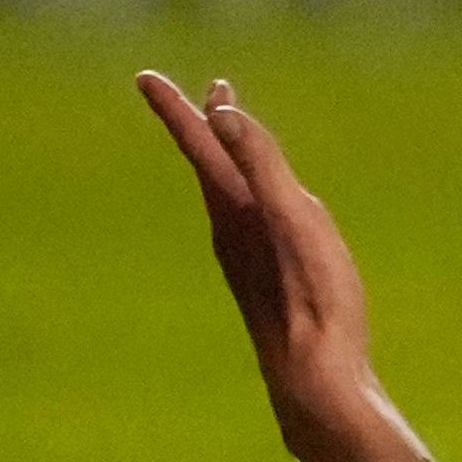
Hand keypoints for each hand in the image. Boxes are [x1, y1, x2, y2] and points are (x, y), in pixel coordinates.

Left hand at [137, 74, 386, 461]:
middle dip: (208, 127)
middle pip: (212, 167)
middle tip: (208, 94)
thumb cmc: (313, 302)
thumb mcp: (295, 221)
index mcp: (235, 210)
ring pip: (229, 196)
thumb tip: (221, 113)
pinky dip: (250, 197)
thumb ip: (261, 165)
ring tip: (234, 140)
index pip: (200, 147)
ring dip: (228, 162)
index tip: (145, 77)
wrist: (315, 383)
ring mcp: (248, 260)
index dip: (177, 111)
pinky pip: (250, 223)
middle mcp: (232, 232)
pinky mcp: (267, 283)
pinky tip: (266, 211)